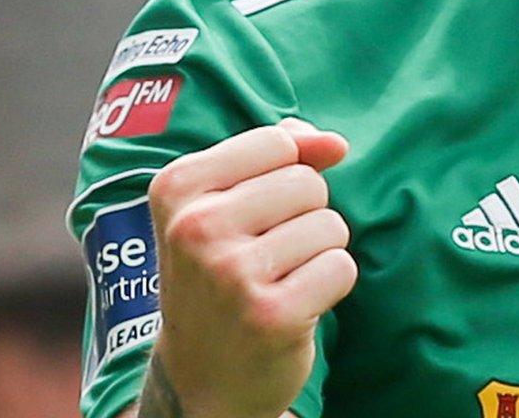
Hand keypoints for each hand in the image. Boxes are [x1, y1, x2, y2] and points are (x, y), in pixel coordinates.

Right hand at [143, 118, 355, 417]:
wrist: (200, 377)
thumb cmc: (220, 276)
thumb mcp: (226, 205)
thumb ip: (282, 157)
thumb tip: (336, 143)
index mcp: (177, 187)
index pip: (276, 142)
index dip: (284, 174)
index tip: (251, 216)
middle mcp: (196, 227)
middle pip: (307, 182)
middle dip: (303, 217)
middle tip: (264, 257)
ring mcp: (231, 273)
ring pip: (329, 224)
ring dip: (316, 253)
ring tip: (276, 281)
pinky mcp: (271, 315)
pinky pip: (341, 267)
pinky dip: (329, 286)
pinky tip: (293, 305)